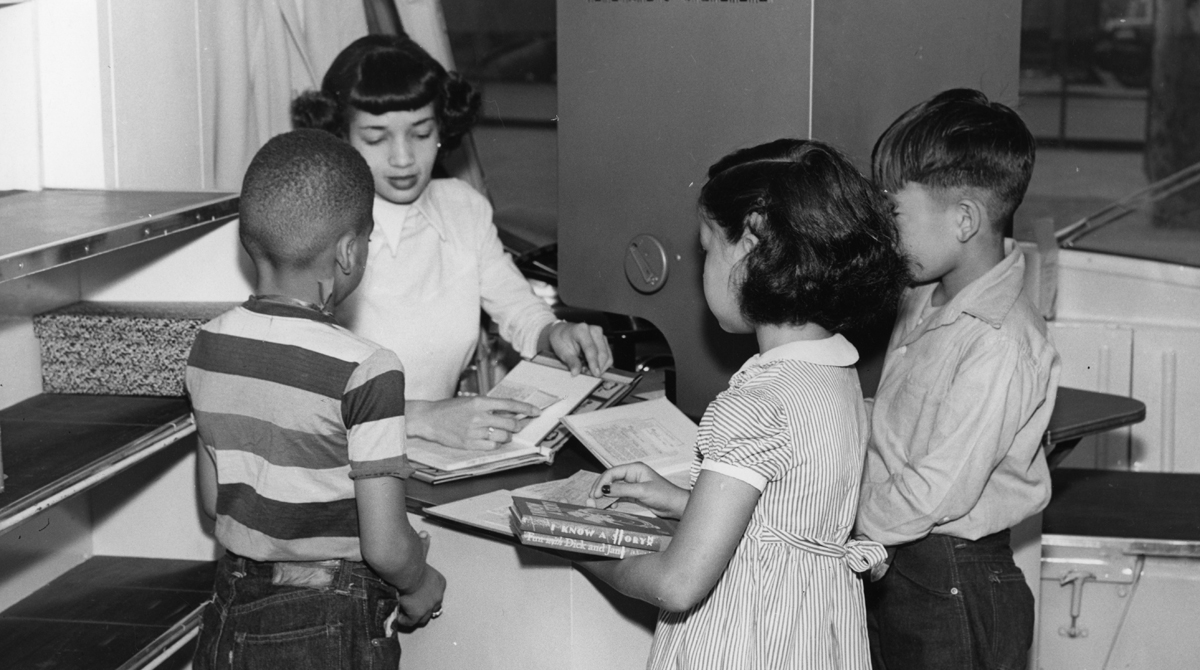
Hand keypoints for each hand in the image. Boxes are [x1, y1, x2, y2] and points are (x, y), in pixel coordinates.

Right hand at [395, 566, 445, 628]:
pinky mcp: (418, 614)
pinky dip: (403, 620)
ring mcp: (429, 607)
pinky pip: (410, 622)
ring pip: (423, 618)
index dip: (425, 597)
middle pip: (432, 608)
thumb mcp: (420, 565)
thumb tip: (412, 571)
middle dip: (422, 609)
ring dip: (413, 616)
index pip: (435, 595)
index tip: (417, 597)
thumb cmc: (410, 564)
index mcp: (440, 583)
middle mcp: (438, 596)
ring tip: (402, 613)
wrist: (407, 571)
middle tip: (411, 607)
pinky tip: (396, 615)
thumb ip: (419, 572)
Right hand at [407, 397, 539, 450]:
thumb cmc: (451, 409)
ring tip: (501, 434)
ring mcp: (474, 431)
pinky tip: (490, 440)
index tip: (536, 412)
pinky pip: (491, 447)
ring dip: (506, 437)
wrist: (430, 418)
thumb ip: (489, 406)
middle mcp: (479, 416)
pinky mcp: (469, 444)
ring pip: (502, 437)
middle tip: (516, 426)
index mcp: (480, 402)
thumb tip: (509, 411)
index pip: (509, 405)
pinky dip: (495, 445)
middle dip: (516, 426)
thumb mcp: (471, 401)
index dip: (525, 409)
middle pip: (510, 424)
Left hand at [544, 321, 611, 376]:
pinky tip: (592, 367)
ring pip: (607, 356)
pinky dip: (602, 365)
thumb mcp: (562, 352)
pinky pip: (608, 356)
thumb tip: (576, 372)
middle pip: (602, 353)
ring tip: (588, 370)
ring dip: (600, 367)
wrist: (562, 332)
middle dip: (597, 367)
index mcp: (582, 330)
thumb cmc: (561, 340)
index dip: (594, 363)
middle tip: (587, 374)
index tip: (595, 374)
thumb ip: (571, 362)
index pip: (591, 349)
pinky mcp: (604, 341)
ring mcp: (601, 335)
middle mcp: (594, 330)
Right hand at [589, 462, 688, 518]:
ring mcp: (632, 485)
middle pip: (610, 479)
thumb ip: (622, 490)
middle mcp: (632, 475)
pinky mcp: (634, 494)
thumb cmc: (664, 495)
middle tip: (591, 499)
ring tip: (595, 503)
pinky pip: (618, 495)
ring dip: (604, 495)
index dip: (602, 482)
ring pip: (613, 488)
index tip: (595, 494)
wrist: (676, 506)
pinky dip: (611, 500)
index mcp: (634, 468)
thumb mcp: (642, 491)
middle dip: (600, 488)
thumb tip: (604, 490)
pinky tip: (609, 506)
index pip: (612, 472)